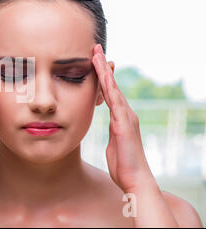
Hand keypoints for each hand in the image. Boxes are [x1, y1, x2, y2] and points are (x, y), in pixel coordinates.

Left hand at [92, 44, 154, 192]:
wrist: (135, 180)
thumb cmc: (123, 165)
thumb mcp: (114, 144)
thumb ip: (112, 133)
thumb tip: (110, 129)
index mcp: (120, 117)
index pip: (109, 92)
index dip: (102, 76)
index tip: (93, 62)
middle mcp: (125, 113)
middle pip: (111, 85)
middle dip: (102, 66)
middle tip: (94, 49)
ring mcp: (126, 117)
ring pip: (113, 88)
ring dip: (103, 71)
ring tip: (95, 54)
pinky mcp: (123, 123)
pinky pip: (114, 100)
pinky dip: (108, 86)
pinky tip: (102, 75)